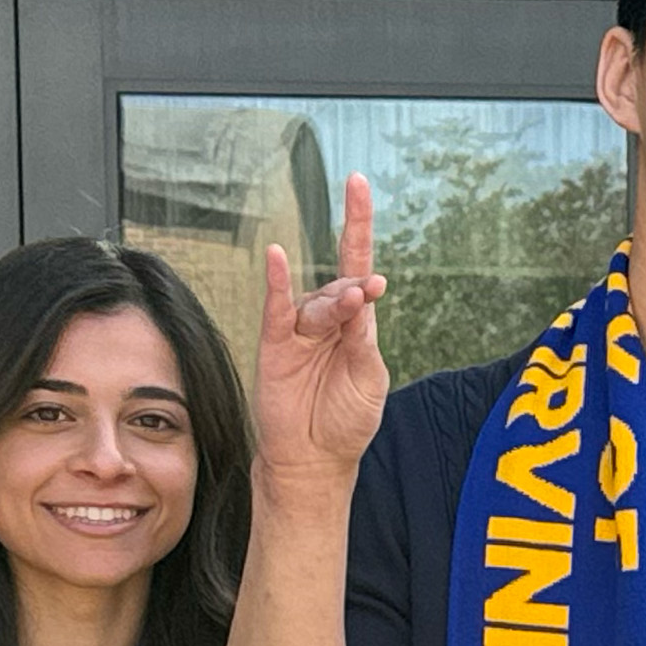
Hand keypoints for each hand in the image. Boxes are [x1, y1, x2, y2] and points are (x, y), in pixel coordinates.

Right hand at [256, 173, 389, 487]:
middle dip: (356, 287)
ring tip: (351, 304)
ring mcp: (300, 330)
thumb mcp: (369, 380)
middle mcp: (328, 321)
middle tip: (369, 292)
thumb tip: (362, 301)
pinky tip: (277, 257)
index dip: (358, 226)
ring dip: (334, 301)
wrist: (314, 459)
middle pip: (341, 286)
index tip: (359, 187)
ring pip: (316, 300)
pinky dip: (277, 281)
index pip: (359, 267)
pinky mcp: (276, 343)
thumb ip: (364, 342)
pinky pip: (276, 306)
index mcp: (357, 326)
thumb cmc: (346, 421)